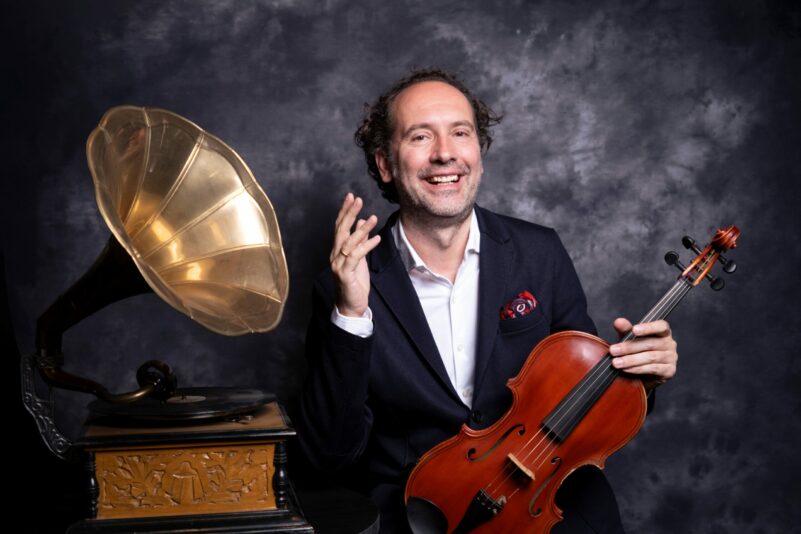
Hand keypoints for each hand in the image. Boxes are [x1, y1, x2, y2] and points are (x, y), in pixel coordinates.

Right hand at [330, 193, 381, 316]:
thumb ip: (360, 241)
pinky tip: (377, 238)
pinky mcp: (345, 274)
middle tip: (357, 199)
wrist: (351, 306)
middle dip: (349, 213)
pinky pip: (356, 256)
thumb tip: (363, 222)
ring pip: (348, 242)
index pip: (339, 227)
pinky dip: (366, 246)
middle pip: (340, 230)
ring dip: (361, 229)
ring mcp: (338, 265)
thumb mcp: (360, 258)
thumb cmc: (355, 283)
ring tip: (373, 217)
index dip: (345, 211)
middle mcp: (335, 256)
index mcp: (338, 250)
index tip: (351, 197)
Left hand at [609, 318, 677, 389]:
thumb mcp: (630, 339)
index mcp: (663, 332)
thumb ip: (626, 330)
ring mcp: (671, 358)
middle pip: (650, 343)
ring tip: (616, 362)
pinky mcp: (669, 371)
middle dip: (629, 347)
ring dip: (631, 360)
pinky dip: (638, 369)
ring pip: (650, 357)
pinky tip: (626, 369)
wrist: (644, 374)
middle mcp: (670, 344)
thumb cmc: (638, 352)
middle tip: (613, 350)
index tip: (634, 330)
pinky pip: (653, 369)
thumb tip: (618, 321)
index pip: (661, 326)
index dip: (648, 327)